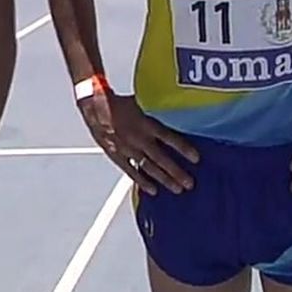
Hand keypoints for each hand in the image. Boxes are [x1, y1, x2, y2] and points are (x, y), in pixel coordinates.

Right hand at [79, 91, 198, 195]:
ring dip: (164, 179)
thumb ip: (159, 109)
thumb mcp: (143, 101)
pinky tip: (153, 190)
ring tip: (178, 189)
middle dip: (177, 172)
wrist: (94, 106)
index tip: (196, 159)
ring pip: (149, 168)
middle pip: (161, 158)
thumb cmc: (120, 102)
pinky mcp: (117, 156)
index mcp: (146, 123)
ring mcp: (128, 149)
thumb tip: (179, 107)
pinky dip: (142, 181)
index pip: (169, 138)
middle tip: (190, 183)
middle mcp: (138, 138)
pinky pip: (131, 171)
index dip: (183, 149)